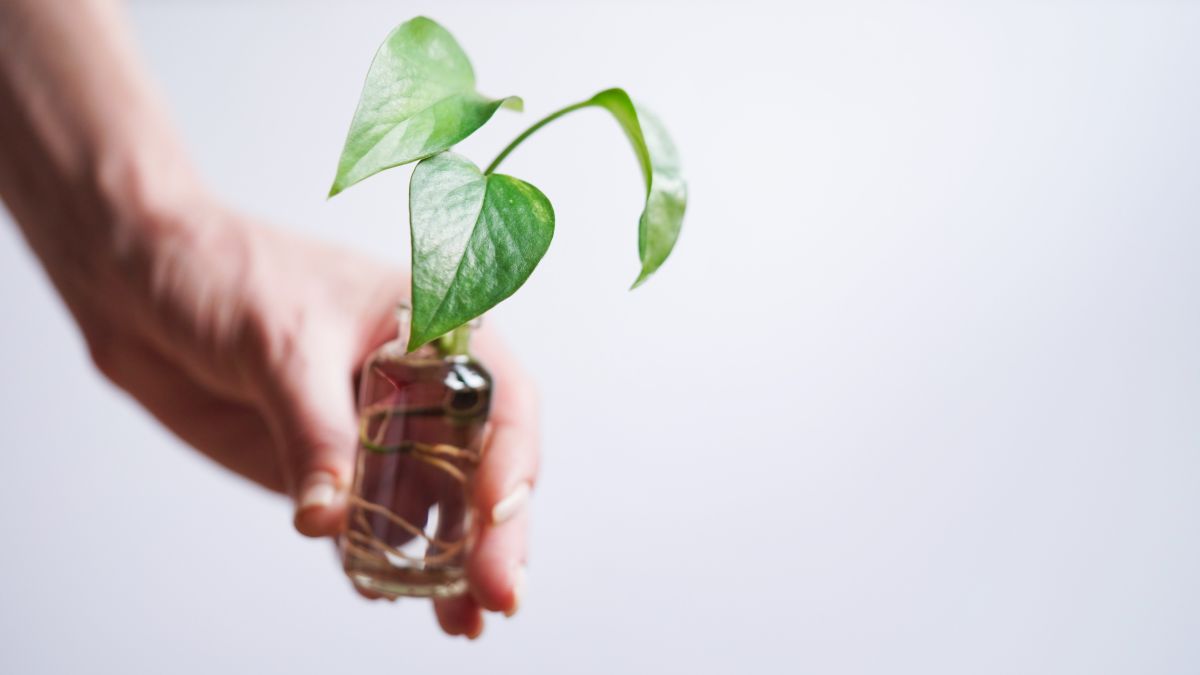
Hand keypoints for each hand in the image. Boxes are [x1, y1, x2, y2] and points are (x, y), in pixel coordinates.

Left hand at [79, 201, 538, 637]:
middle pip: (481, 466)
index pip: (500, 398)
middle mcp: (422, 384)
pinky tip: (386, 594)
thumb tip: (329, 516)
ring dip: (450, 565)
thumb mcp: (281, 343)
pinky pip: (367, 525)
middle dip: (495, 535)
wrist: (139, 284)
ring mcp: (379, 430)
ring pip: (434, 506)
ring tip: (460, 621)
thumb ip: (314, 429)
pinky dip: (379, 563)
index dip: (511, 458)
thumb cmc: (225, 272)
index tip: (496, 513)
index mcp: (436, 326)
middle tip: (497, 595)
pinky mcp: (331, 466)